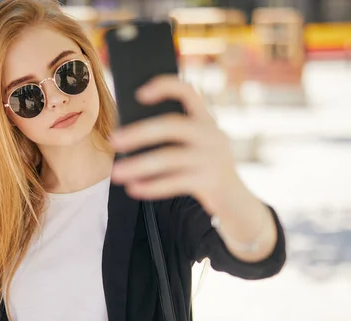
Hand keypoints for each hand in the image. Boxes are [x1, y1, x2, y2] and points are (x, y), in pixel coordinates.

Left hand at [110, 75, 245, 214]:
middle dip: (139, 132)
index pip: (187, 92)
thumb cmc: (203, 169)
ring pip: (169, 158)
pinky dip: (151, 186)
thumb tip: (127, 135)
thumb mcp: (195, 147)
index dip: (165, 87)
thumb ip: (173, 137)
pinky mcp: (211, 182)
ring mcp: (213, 158)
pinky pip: (175, 183)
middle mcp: (212, 134)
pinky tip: (133, 188)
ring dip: (138, 165)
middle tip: (113, 140)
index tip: (139, 94)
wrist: (236, 203)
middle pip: (171, 125)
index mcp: (206, 120)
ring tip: (116, 173)